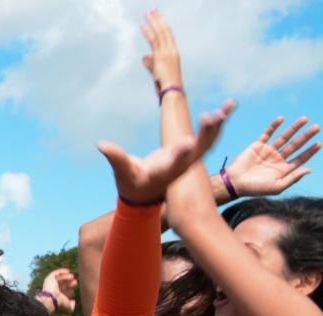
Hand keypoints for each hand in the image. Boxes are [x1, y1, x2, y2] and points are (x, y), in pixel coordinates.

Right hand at [39, 268, 77, 313]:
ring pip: (59, 279)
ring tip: (72, 276)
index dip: (69, 291)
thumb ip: (72, 306)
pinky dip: (62, 271)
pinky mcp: (48, 279)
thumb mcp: (68, 308)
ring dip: (66, 277)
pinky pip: (55, 273)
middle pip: (62, 285)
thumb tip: (73, 302)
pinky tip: (68, 271)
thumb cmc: (60, 304)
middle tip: (75, 282)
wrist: (51, 299)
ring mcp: (50, 284)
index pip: (63, 293)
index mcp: (56, 298)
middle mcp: (53, 291)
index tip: (73, 291)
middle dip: (69, 283)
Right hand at [99, 101, 234, 205]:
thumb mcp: (123, 173)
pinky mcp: (192, 151)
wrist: (145, 194)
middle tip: (211, 116)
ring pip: (208, 142)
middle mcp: (181, 165)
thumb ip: (116, 158)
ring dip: (219, 125)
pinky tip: (228, 106)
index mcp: (165, 172)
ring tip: (229, 105)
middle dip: (206, 134)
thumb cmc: (131, 184)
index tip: (186, 141)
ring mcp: (189, 159)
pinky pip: (209, 136)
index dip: (180, 154)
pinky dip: (218, 122)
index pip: (174, 164)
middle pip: (198, 150)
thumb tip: (101, 144)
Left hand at [141, 10, 183, 93]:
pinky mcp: (162, 56)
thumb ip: (151, 63)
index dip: (162, 25)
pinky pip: (154, 41)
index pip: (168, 35)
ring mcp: (168, 52)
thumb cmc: (166, 86)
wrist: (171, 92)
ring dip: (153, 22)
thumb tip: (144, 57)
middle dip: (158, 19)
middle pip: (165, 30)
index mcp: (174, 53)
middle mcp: (172, 50)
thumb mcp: (156, 73)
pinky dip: (148, 32)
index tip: (157, 18)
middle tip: (151, 10)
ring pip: (160, 33)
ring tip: (147, 13)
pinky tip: (142, 25)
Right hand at [226, 116, 318, 197]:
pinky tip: (282, 119)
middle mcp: (277, 159)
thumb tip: (309, 170)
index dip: (310, 151)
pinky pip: (268, 133)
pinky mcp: (258, 145)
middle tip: (317, 127)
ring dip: (294, 128)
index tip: (319, 143)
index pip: (300, 158)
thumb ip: (293, 179)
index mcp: (283, 169)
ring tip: (305, 119)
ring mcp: (268, 151)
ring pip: (285, 137)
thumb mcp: (276, 187)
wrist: (234, 182)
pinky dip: (274, 126)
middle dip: (306, 136)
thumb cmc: (255, 189)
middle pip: (296, 145)